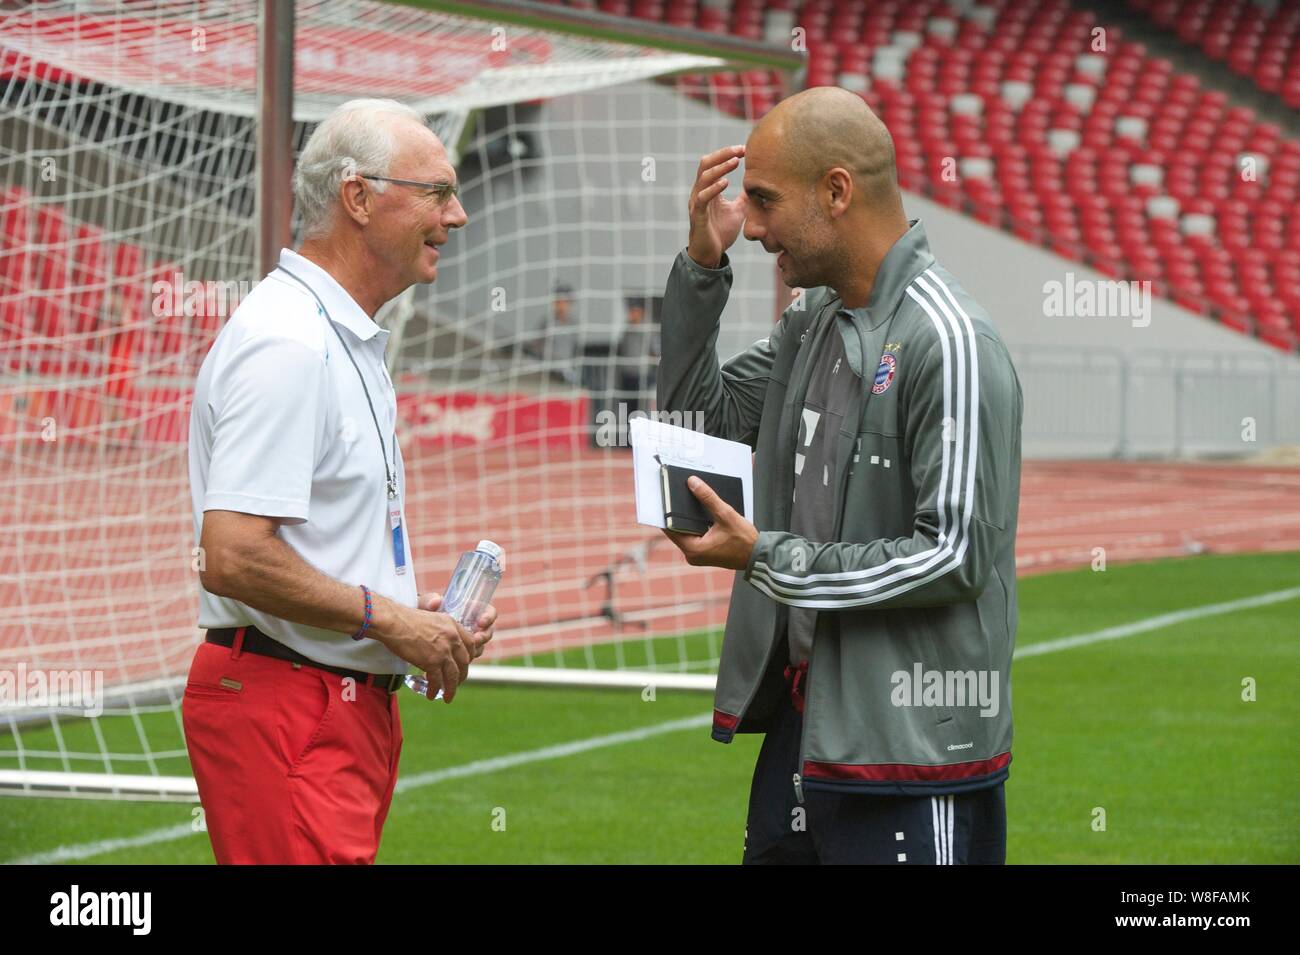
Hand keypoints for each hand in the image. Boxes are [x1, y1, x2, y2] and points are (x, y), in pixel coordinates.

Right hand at [388, 596, 477, 702]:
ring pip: (453, 675)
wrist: (393, 622)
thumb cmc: (406, 620)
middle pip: (464, 661)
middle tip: (456, 682)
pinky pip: (437, 680)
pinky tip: (431, 695)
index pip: (471, 643)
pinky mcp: (432, 661)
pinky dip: (434, 689)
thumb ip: (441, 630)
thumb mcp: (432, 619)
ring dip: (451, 688)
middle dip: (462, 675)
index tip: (465, 664)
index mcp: (453, 625)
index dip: (470, 656)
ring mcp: (443, 650)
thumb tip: (440, 644)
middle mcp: (452, 638)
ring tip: (448, 696)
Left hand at [421, 592, 495, 658]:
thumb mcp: (426, 603)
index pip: (489, 612)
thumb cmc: (425, 612)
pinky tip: (454, 659)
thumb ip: (429, 600)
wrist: (417, 629)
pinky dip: (465, 659)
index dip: (489, 617)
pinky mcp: (461, 653)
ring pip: (479, 647)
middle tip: (476, 639)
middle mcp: (473, 626)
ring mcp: (468, 641)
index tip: (481, 622)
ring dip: (475, 650)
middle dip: (483, 637)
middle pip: (487, 633)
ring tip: (465, 650)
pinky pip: (469, 658)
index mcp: (471, 611)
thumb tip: (436, 602)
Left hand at [661, 476, 757, 569]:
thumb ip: (708, 498)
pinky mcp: (703, 553)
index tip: (664, 497)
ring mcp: (697, 555)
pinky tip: (698, 513)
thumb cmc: (744, 540)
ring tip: (686, 501)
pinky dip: (694, 525)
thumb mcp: (726, 514)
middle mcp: (692, 555)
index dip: (667, 512)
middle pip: (677, 530)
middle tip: (674, 495)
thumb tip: (693, 482)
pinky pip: (693, 536)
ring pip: (685, 532)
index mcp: (693, 549)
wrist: (758, 556)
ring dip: (686, 519)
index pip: (671, 528)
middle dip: (677, 514)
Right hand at [687, 145, 746, 269]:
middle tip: (740, 150)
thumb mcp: (737, 210)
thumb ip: (744, 197)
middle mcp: (700, 192)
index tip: (745, 150)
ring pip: (703, 177)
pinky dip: (714, 188)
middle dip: (723, 154)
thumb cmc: (720, 233)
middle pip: (705, 164)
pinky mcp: (698, 216)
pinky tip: (725, 182)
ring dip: (720, 167)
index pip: (714, 164)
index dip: (727, 154)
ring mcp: (697, 204)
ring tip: (735, 162)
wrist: (710, 255)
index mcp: (708, 189)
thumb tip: (757, 186)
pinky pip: (703, 198)